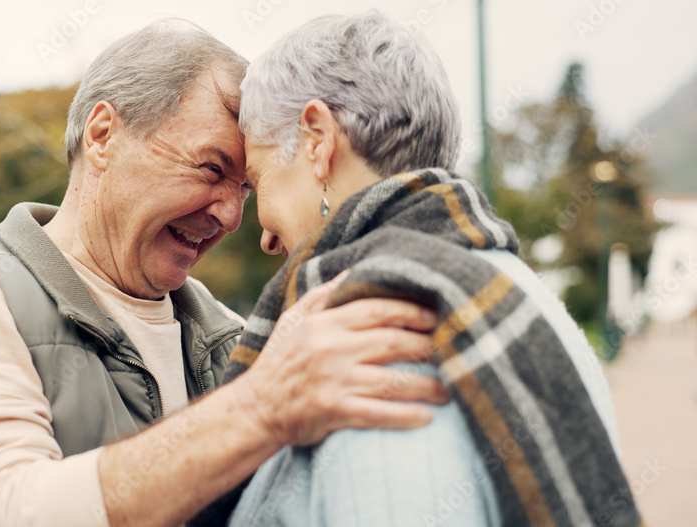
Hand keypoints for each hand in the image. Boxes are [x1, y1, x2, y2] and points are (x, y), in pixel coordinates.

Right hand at [236, 271, 448, 446]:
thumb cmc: (280, 362)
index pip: (377, 309)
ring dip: (428, 386)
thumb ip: (324, 295)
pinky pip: (379, 413)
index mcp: (324, 323)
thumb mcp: (294, 320)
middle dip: (429, 346)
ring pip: (392, 380)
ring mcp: (333, 380)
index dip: (412, 311)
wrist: (255, 409)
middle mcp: (330, 348)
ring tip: (450, 389)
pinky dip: (405, 416)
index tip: (438, 315)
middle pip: (392, 341)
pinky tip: (426, 418)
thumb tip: (354, 270)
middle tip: (456, 350)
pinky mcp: (334, 411)